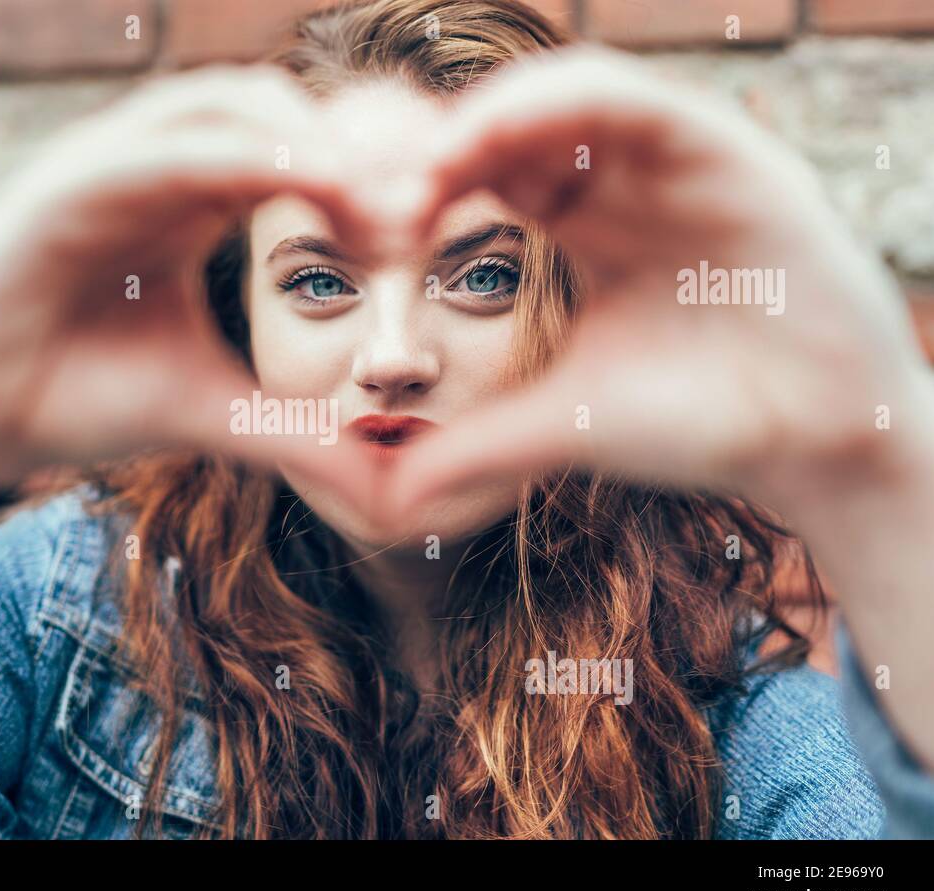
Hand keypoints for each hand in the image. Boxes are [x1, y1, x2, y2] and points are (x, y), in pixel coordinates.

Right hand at [0, 65, 386, 498]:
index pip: (296, 153)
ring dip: (306, 140)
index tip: (431, 221)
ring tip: (378, 195)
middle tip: (424, 202)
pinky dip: (232, 155)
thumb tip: (378, 483)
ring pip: (222, 109)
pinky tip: (300, 178)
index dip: (367, 176)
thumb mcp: (207, 406)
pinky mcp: (61, 185)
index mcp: (192, 203)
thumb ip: (289, 428)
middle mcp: (156, 169)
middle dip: (354, 146)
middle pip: (275, 110)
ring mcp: (107, 167)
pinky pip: (158, 151)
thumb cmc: (80, 398)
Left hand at [386, 49, 929, 519]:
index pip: (490, 170)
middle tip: (383, 193)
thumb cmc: (696, 424)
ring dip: (486, 119)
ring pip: (565, 94)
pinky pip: (629, 100)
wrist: (813, 444)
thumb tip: (388, 496)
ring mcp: (675, 159)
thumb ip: (473, 447)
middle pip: (516, 122)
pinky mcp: (725, 151)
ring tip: (427, 169)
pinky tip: (490, 140)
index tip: (375, 230)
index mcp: (587, 224)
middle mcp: (627, 179)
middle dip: (443, 146)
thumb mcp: (560, 425)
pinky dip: (555, 104)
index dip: (426, 187)